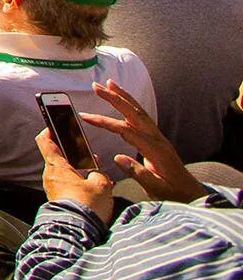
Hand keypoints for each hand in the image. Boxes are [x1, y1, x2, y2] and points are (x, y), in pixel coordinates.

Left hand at [38, 129, 115, 220]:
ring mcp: (52, 189)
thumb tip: (96, 173)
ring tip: (95, 176)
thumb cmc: (87, 206)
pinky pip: (66, 187)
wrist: (78, 231)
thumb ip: (98, 173)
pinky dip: (77, 185)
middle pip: (57, 159)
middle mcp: (50, 176)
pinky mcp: (58, 200)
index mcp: (56, 166)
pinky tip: (92, 191)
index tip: (53, 125)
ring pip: (64, 174)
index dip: (48, 131)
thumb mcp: (101, 184)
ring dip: (77, 172)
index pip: (45, 142)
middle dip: (73, 156)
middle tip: (88, 156)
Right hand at [82, 79, 207, 203]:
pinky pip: (143, 118)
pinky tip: (124, 102)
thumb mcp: (156, 189)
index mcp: (155, 150)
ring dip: (124, 97)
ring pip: (139, 112)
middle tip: (96, 86)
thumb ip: (137, 173)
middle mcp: (157, 139)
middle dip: (114, 98)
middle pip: (134, 113)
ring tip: (110, 84)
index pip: (126, 130)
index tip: (86, 116)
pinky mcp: (158, 140)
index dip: (105, 122)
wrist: (192, 196)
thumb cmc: (173, 194)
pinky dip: (131, 106)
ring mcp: (159, 138)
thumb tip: (117, 157)